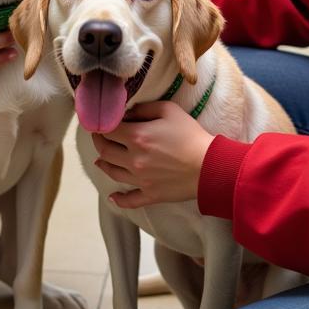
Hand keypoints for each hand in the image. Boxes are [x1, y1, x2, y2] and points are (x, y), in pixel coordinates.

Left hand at [91, 102, 214, 208]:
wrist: (210, 166)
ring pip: (113, 173)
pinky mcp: (150, 194)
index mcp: (136, 136)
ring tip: (100, 160)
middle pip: (105, 151)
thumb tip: (128, 113)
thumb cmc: (191, 135)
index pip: (107, 130)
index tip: (99, 122)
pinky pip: (130, 200)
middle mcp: (133, 159)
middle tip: (98, 137)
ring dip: (103, 164)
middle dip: (98, 142)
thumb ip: (145, 108)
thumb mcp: (169, 110)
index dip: (100, 125)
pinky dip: (119, 199)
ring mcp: (140, 179)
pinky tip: (112, 197)